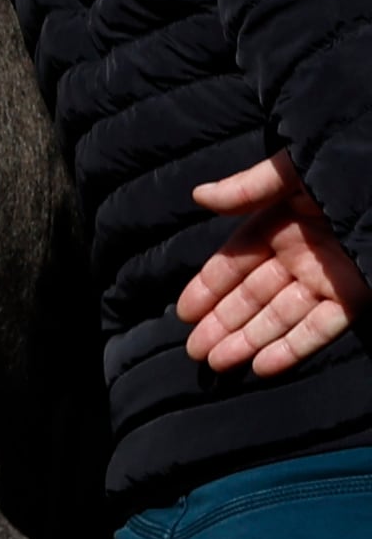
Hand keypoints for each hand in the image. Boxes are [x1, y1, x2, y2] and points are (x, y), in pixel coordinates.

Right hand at [180, 152, 365, 377]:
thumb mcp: (290, 173)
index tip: (184, 313)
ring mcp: (326, 280)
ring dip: (250, 342)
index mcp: (279, 225)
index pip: (234, 262)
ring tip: (218, 364)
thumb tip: (198, 197)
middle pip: (252, 297)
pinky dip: (293, 348)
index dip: (208, 288)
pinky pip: (321, 327)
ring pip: (281, 318)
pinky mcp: (355, 298)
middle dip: (223, 324)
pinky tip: (262, 366)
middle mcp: (298, 257)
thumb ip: (246, 188)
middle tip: (195, 351)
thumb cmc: (342, 172)